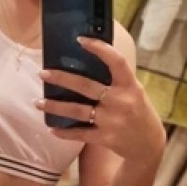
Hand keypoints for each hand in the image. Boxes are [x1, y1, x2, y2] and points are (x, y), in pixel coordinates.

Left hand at [36, 37, 164, 163]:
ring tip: (37, 102)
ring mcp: (112, 121)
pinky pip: (79, 133)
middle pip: (86, 86)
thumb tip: (88, 61)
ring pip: (77, 110)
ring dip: (54, 106)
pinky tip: (51, 128)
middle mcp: (121, 101)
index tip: (80, 39)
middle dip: (62, 79)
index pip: (116, 61)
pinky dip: (64, 132)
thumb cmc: (139, 112)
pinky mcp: (105, 138)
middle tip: (43, 73)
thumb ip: (117, 80)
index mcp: (130, 86)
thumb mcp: (135, 92)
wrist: (149, 145)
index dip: (99, 48)